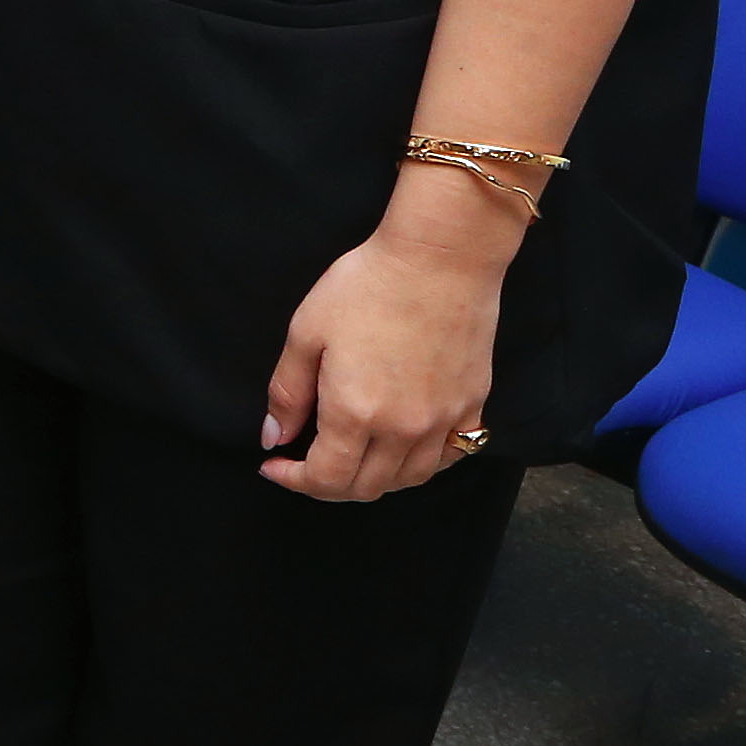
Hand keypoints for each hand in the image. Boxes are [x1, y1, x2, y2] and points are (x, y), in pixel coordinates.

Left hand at [257, 184, 511, 499]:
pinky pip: (451, 456)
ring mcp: (443, 420)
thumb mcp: (307, 333)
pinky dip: (420, 463)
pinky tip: (402, 447)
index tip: (274, 465)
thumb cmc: (366, 286)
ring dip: (374, 479)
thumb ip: (287, 393)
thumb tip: (273, 438)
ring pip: (409, 480)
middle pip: (365, 488)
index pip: (325, 479)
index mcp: (355, 414)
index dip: (293, 480)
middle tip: (306, 462)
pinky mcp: (472, 404)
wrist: (439, 258)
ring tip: (351, 456)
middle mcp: (403, 429)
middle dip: (327, 485)